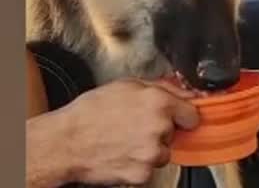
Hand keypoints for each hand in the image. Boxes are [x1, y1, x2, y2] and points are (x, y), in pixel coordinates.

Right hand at [58, 78, 197, 184]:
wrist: (65, 143)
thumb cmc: (90, 113)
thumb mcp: (126, 85)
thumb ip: (161, 86)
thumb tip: (183, 91)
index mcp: (158, 102)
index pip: (193, 114)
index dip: (182, 116)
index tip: (176, 118)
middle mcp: (159, 127)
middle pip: (175, 134)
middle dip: (161, 131)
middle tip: (136, 127)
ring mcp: (152, 153)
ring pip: (163, 153)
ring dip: (150, 149)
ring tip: (125, 141)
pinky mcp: (143, 174)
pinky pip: (149, 170)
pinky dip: (138, 165)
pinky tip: (121, 154)